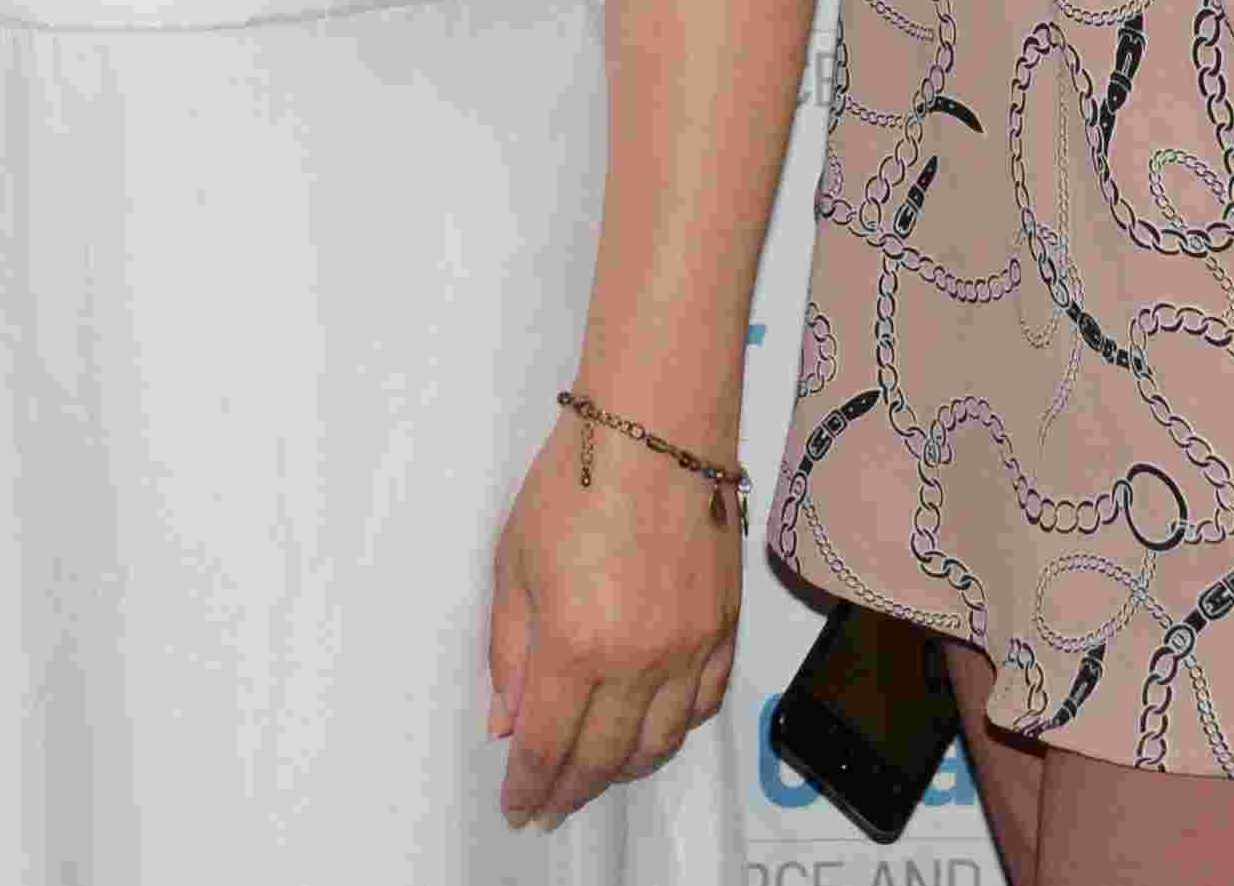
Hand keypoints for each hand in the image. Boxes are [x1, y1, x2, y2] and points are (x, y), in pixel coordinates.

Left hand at [482, 413, 740, 831]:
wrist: (656, 426)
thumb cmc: (576, 479)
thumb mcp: (515, 562)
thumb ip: (510, 651)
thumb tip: (508, 722)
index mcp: (576, 645)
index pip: (549, 745)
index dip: (531, 786)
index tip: (518, 808)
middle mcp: (639, 660)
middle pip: (604, 758)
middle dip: (572, 791)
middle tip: (551, 805)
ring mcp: (691, 647)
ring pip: (661, 744)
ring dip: (623, 769)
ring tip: (597, 773)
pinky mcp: (725, 627)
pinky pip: (705, 704)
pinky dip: (675, 729)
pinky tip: (653, 728)